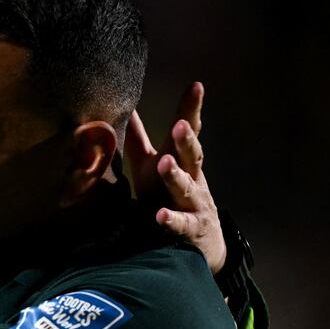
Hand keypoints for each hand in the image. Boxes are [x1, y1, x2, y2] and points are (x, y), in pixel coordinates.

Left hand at [124, 82, 225, 272]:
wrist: (201, 242)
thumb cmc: (167, 196)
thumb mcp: (152, 166)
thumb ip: (140, 139)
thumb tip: (127, 110)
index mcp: (182, 160)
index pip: (187, 132)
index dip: (191, 109)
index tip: (196, 86)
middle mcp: (193, 179)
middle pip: (192, 156)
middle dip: (186, 140)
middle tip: (179, 124)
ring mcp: (194, 204)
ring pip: (186, 188)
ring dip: (176, 176)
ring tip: (165, 163)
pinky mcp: (190, 230)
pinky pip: (180, 224)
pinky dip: (170, 219)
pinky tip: (160, 215)